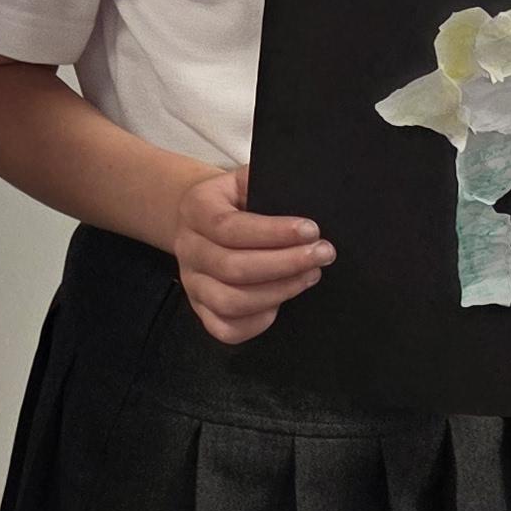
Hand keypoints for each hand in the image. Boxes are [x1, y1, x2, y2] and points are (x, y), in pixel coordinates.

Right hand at [170, 167, 330, 343]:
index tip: (312, 230)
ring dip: (278, 291)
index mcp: (195, 210)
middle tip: (324, 254)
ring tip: (310, 276)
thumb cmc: (233, 202)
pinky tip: (281, 304)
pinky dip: (256, 322)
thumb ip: (266, 181)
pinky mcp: (200, 309)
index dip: (273, 233)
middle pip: (232, 267)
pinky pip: (225, 329)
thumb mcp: (242, 181)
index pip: (230, 227)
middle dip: (286, 263)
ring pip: (230, 301)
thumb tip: (304, 187)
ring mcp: (191, 283)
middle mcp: (187, 248)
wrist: (199, 220)